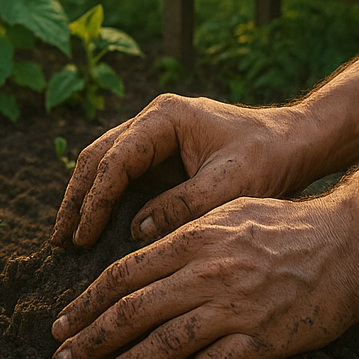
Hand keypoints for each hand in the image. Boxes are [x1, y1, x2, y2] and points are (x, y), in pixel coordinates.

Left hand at [50, 193, 358, 358]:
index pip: (122, 276)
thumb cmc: (284, 224)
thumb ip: (178, 233)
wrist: (349, 241)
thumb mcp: (222, 213)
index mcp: (190, 241)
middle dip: (91, 338)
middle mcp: (205, 274)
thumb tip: (135, 250)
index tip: (61, 323)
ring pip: (164, 343)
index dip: (86, 303)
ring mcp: (234, 309)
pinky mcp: (263, 340)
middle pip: (133, 312)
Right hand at [51, 94, 319, 247]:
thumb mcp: (230, 185)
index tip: (83, 236)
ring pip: (102, 164)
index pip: (116, 160)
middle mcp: (151, 120)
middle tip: (60, 240)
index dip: (96, 200)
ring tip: (67, 238)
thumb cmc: (269, 158)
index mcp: (164, 117)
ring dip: (84, 200)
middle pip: (97, 157)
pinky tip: (94, 226)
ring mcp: (153, 134)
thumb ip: (182, 205)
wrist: (298, 142)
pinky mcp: (160, 152)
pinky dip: (104, 200)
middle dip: (76, 200)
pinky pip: (121, 174)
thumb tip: (136, 230)